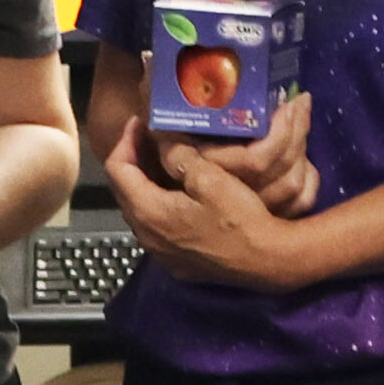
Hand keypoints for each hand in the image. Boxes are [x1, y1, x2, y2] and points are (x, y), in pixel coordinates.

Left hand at [104, 110, 320, 289]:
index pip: (117, 169)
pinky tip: (179, 195)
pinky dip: (160, 206)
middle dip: (134, 160)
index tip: (139, 122)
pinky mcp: (176, 262)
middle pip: (124, 190)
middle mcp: (146, 236)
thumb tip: (160, 140)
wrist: (267, 261)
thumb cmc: (239, 219)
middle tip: (151, 137)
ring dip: (146, 184)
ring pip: (140, 210)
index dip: (125, 140)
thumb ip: (178, 156)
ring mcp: (160, 253)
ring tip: (164, 161)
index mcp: (148, 212)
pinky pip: (157, 228)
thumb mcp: (210, 178)